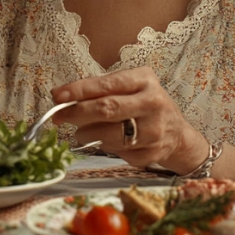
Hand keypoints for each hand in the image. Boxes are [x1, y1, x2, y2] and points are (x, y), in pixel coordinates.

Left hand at [50, 67, 208, 172]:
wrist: (177, 133)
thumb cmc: (143, 104)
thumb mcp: (129, 86)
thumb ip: (99, 89)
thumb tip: (62, 97)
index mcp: (144, 81)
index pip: (107, 85)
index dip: (79, 90)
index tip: (58, 96)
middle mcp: (153, 104)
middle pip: (107, 109)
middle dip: (76, 113)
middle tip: (57, 116)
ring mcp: (154, 130)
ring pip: (109, 135)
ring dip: (87, 133)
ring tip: (81, 130)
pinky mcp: (151, 152)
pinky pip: (117, 152)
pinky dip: (104, 146)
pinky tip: (106, 140)